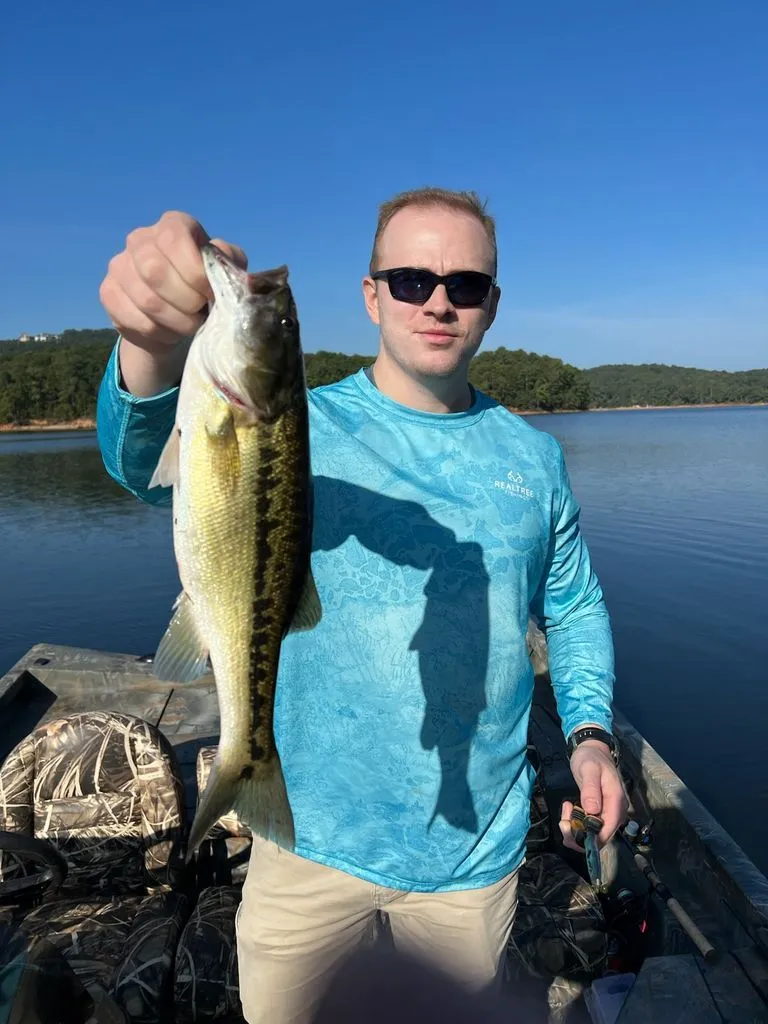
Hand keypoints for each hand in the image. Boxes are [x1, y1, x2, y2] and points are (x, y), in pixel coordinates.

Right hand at [99, 210, 247, 351]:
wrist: (176, 315)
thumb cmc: (204, 286)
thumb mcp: (224, 270)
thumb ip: (230, 263)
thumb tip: (232, 273)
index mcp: (172, 225)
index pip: (175, 238)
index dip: (195, 272)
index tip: (209, 294)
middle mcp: (140, 239)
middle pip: (155, 270)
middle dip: (186, 300)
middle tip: (200, 312)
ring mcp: (119, 265)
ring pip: (145, 299)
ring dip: (176, 321)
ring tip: (189, 324)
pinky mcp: (109, 293)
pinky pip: (134, 319)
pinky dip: (159, 332)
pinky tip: (169, 330)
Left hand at [559, 741, 627, 851]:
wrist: (591, 749)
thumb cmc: (590, 757)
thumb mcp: (588, 769)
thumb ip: (590, 789)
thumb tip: (592, 810)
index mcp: (616, 800)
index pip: (608, 828)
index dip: (592, 838)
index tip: (572, 832)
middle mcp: (616, 810)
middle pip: (602, 835)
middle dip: (580, 834)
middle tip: (563, 820)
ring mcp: (609, 811)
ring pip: (595, 833)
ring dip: (577, 829)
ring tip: (566, 810)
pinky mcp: (601, 811)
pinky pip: (591, 825)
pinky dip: (578, 822)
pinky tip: (570, 808)